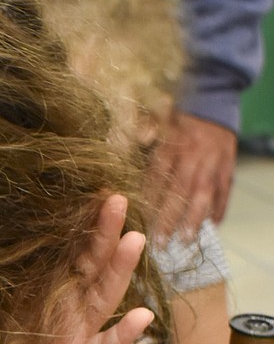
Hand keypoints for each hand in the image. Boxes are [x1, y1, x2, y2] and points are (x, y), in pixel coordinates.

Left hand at [0, 194, 153, 343]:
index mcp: (52, 288)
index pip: (76, 250)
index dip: (87, 224)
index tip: (99, 191)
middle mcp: (70, 308)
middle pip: (95, 265)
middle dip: (107, 234)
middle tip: (119, 200)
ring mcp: (75, 336)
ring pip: (104, 298)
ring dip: (121, 270)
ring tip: (136, 241)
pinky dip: (122, 335)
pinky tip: (142, 317)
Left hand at [150, 111, 235, 238]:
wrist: (212, 100)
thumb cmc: (176, 117)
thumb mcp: (153, 118)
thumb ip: (138, 135)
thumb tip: (114, 146)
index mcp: (171, 143)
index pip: (158, 177)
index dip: (149, 201)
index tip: (141, 223)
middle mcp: (193, 154)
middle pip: (180, 190)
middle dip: (170, 218)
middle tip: (160, 243)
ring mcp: (214, 161)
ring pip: (204, 194)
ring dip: (194, 219)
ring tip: (186, 240)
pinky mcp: (228, 165)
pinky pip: (225, 191)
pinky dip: (220, 209)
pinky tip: (212, 226)